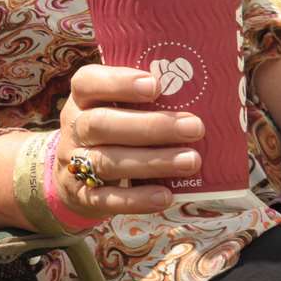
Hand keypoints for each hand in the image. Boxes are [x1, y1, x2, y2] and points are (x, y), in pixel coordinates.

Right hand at [56, 64, 206, 219]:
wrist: (71, 180)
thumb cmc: (111, 134)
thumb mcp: (114, 111)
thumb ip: (146, 103)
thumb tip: (209, 98)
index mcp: (82, 100)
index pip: (87, 82)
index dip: (118, 83)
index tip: (155, 85)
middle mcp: (74, 129)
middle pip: (101, 124)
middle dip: (149, 126)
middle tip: (194, 127)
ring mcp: (74, 163)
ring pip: (106, 162)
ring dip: (152, 162)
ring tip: (191, 161)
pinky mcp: (82, 196)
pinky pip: (107, 199)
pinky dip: (137, 199)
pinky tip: (166, 196)